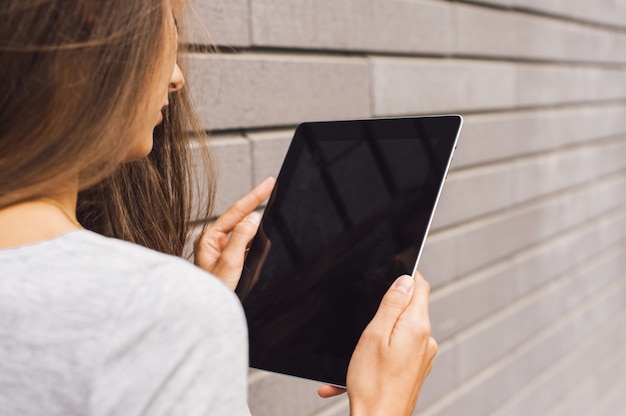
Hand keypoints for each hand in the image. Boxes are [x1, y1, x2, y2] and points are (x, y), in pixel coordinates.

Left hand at [194, 177, 274, 289]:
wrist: (210, 314)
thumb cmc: (215, 290)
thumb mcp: (230, 261)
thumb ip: (243, 236)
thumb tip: (254, 218)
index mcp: (209, 239)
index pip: (236, 212)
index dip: (254, 196)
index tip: (269, 183)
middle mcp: (214, 243)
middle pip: (240, 218)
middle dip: (256, 205)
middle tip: (271, 187)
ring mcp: (223, 252)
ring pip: (245, 233)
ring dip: (257, 227)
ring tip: (268, 215)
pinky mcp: (231, 262)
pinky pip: (247, 246)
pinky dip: (257, 242)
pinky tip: (264, 239)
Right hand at [344, 272, 437, 415]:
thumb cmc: (373, 385)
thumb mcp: (374, 335)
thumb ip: (392, 304)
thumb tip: (405, 280)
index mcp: (417, 327)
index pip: (419, 286)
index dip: (406, 274)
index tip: (390, 270)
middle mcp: (425, 341)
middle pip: (409, 308)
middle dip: (386, 308)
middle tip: (365, 320)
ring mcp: (422, 357)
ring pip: (399, 331)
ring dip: (377, 336)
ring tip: (357, 354)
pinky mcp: (415, 370)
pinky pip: (397, 352)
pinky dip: (377, 355)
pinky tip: (357, 370)